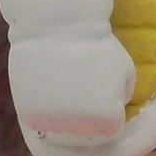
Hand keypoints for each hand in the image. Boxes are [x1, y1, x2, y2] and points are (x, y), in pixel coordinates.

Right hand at [6, 31, 136, 138]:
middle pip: (86, 129)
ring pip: (62, 126)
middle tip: (77, 81)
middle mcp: (82, 128)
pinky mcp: (31, 118)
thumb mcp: (125, 69)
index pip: (110, 126)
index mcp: (109, 118)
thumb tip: (115, 109)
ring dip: (63, 110)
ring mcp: (55, 125)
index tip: (98, 83)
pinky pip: (40, 120)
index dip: (105, 103)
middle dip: (84, 109)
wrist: (56, 27)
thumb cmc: (96, 44)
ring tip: (61, 81)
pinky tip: (45, 85)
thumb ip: (124, 95)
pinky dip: (42, 107)